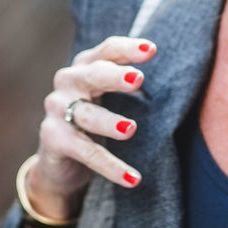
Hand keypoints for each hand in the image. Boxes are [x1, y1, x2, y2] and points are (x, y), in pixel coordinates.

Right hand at [25, 35, 156, 219]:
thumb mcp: (108, 97)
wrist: (59, 161)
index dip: (127, 49)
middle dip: (115, 76)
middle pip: (92, 75)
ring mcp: (57, 110)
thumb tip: (173, 80)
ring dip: (109, 122)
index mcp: (85, 66)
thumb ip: (130, 84)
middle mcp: (68, 82)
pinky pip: (86, 153)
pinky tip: (133, 178)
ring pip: (88, 115)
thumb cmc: (94, 119)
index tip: (152, 50)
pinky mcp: (54, 139)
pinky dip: (111, 166)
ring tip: (131, 129)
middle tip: (138, 79)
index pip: (106, 51)